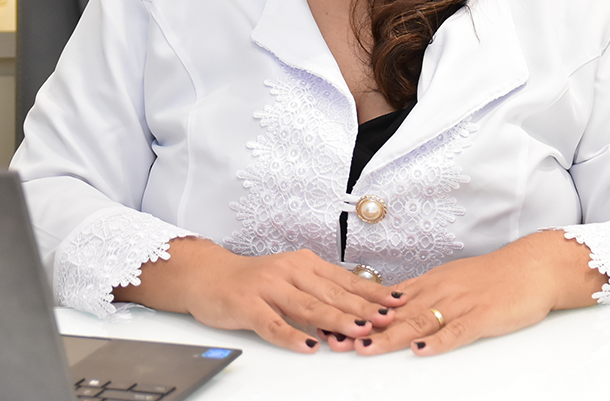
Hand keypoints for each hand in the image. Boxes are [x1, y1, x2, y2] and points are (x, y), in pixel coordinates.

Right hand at [114, 238, 406, 352]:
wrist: (209, 275)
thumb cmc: (254, 281)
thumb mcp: (291, 280)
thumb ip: (318, 293)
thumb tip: (356, 310)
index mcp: (305, 263)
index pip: (345, 280)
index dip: (372, 292)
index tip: (398, 301)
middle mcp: (290, 271)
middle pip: (332, 293)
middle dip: (363, 307)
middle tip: (388, 318)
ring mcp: (269, 287)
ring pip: (309, 307)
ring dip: (336, 321)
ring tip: (359, 332)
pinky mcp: (248, 306)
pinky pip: (273, 324)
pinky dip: (293, 336)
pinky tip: (309, 347)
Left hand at [348, 230, 606, 355]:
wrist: (530, 266)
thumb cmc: (493, 276)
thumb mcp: (453, 279)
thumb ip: (424, 293)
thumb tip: (393, 303)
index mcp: (431, 282)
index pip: (388, 299)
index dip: (360, 312)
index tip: (334, 321)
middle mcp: (440, 290)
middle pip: (395, 312)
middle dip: (364, 327)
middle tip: (336, 340)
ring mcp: (460, 303)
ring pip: (419, 321)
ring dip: (389, 336)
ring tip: (364, 348)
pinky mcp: (482, 316)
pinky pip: (456, 331)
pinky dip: (438, 342)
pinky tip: (421, 351)